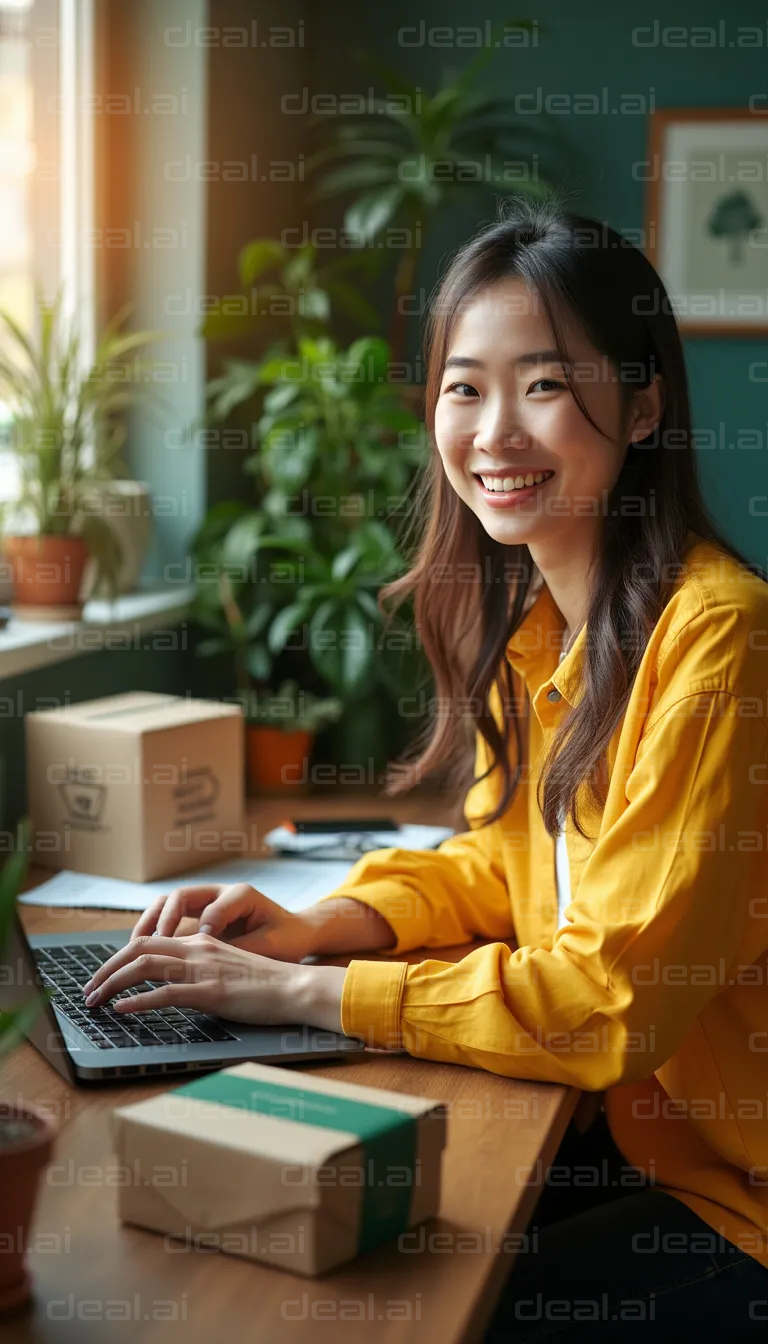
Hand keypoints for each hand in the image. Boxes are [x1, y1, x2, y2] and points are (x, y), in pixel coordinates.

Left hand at [81, 933, 346, 1031]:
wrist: (296, 987)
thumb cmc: (267, 984)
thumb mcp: (229, 967)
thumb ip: (202, 969)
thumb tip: (176, 984)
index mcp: (201, 942)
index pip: (149, 941)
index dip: (120, 956)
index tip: (104, 975)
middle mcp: (197, 949)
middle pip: (139, 948)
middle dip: (107, 968)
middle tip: (89, 989)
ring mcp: (203, 970)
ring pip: (145, 966)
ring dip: (113, 982)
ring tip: (95, 999)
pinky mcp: (211, 992)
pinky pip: (166, 993)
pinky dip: (139, 1001)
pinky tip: (122, 1009)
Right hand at [130, 882, 317, 962]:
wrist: (296, 932)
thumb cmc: (287, 938)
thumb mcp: (273, 945)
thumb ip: (247, 950)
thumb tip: (221, 965)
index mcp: (240, 895)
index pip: (212, 907)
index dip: (203, 927)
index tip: (199, 948)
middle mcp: (217, 894)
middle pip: (177, 897)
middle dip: (160, 921)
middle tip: (146, 947)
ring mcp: (204, 904)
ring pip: (166, 906)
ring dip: (149, 926)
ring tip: (134, 951)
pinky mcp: (197, 919)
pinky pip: (168, 921)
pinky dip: (153, 935)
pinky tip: (143, 956)